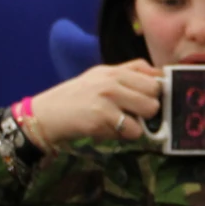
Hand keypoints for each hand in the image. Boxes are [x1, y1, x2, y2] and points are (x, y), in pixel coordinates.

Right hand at [18, 60, 161, 147]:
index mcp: (113, 70)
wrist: (46, 114)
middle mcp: (112, 79)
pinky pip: (133, 129)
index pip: (151, 73)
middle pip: (155, 91)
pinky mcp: (103, 116)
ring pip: (149, 110)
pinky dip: (127, 135)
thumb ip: (126, 76)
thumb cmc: (75, 99)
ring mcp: (108, 96)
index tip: (152, 99)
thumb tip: (159, 79)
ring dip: (141, 122)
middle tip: (135, 114)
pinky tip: (112, 131)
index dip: (157, 88)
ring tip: (123, 124)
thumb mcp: (98, 78)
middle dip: (150, 107)